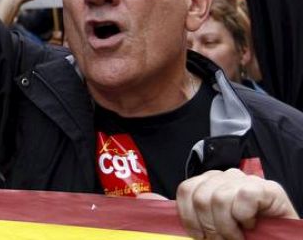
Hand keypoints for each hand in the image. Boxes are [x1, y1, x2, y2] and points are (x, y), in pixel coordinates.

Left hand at [176, 168, 297, 239]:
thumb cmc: (238, 236)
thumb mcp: (204, 226)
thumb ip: (178, 212)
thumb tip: (142, 198)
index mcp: (207, 183)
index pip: (185, 190)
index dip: (189, 218)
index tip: (200, 236)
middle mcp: (225, 177)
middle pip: (201, 196)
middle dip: (210, 227)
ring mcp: (246, 180)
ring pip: (221, 198)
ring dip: (228, 227)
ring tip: (237, 237)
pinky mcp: (267, 188)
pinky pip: (245, 196)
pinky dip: (246, 217)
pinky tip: (251, 225)